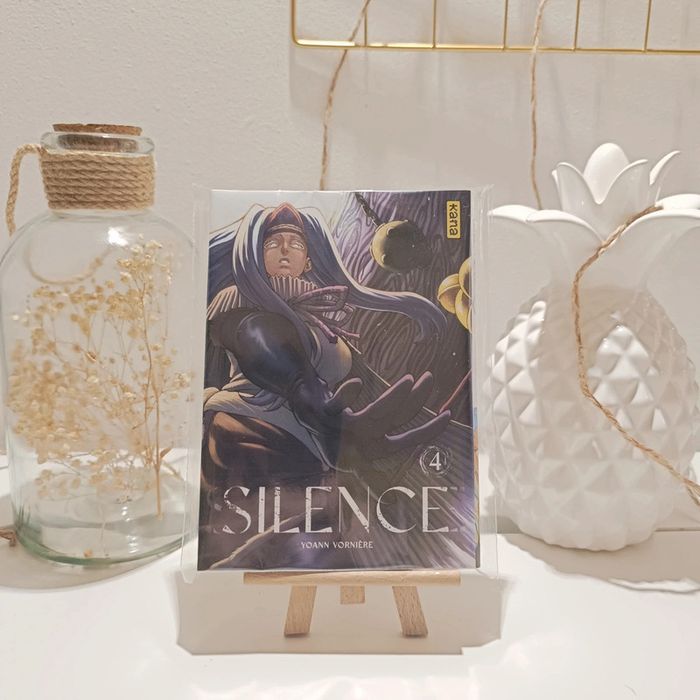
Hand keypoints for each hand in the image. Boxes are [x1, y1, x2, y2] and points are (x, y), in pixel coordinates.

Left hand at [291, 371, 450, 470]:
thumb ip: (388, 416)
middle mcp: (359, 442)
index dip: (427, 429)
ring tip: (409, 379)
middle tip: (429, 378)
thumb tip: (416, 397)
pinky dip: (346, 394)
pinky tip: (357, 383)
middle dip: (414, 401)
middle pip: (392, 421)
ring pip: (372, 415)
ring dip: (392, 398)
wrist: (303, 413)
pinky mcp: (325, 413)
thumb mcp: (366, 424)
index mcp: (373, 448)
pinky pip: (336, 405)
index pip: (406, 440)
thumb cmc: (339, 421)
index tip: (447, 414)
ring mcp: (342, 428)